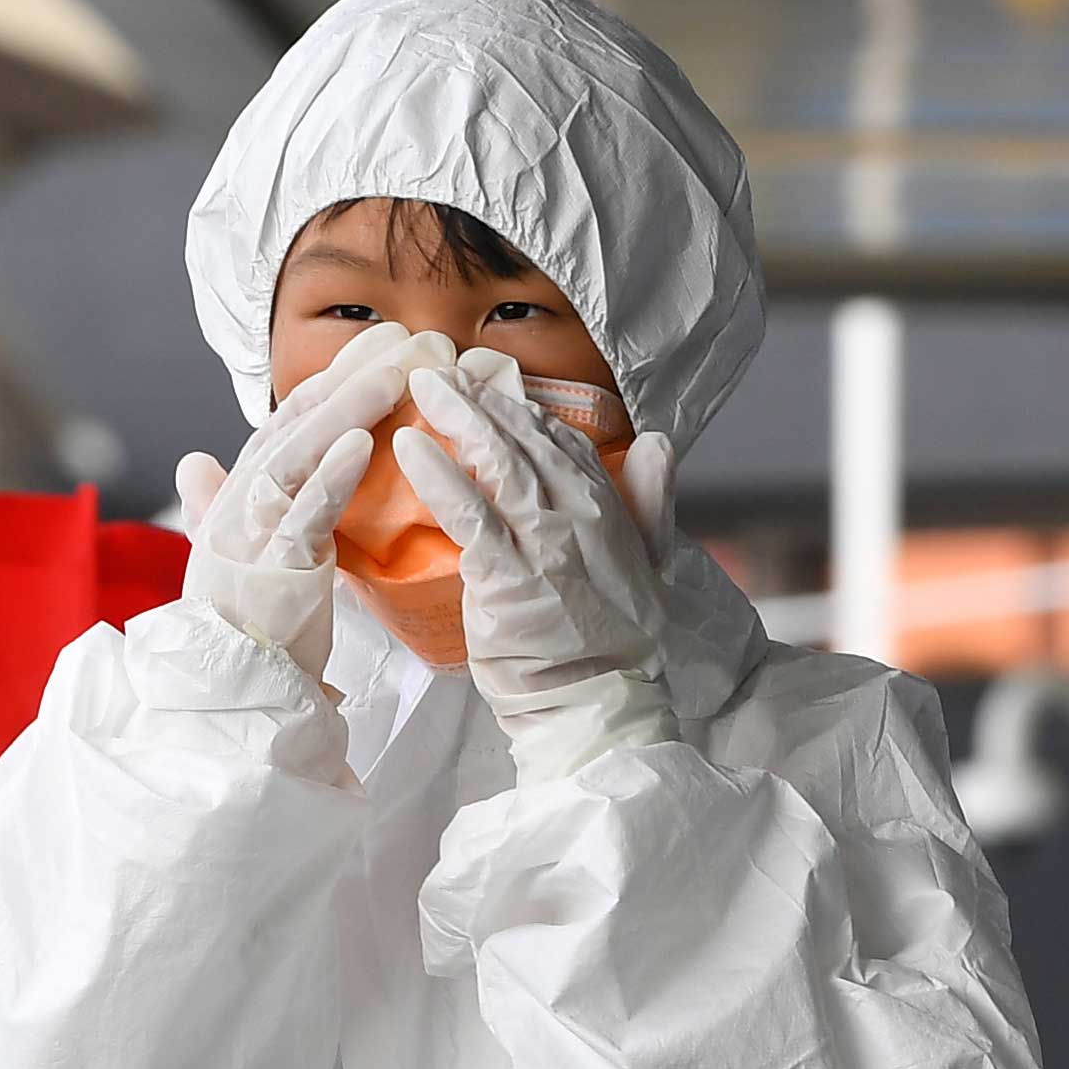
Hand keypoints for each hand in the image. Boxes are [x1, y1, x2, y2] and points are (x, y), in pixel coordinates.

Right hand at [176, 325, 411, 682]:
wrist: (231, 689)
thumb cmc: (246, 622)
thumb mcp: (236, 554)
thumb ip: (220, 505)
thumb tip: (194, 460)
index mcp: (238, 496)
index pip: (286, 423)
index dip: (329, 381)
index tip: (378, 347)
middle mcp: (238, 505)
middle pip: (292, 427)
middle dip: (343, 381)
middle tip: (397, 344)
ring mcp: (251, 534)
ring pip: (295, 457)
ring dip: (342, 414)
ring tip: (388, 378)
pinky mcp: (272, 569)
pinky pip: (304, 514)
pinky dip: (330, 477)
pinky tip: (361, 445)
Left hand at [393, 354, 684, 782]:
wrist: (599, 700)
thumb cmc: (616, 641)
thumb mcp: (651, 564)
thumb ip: (653, 500)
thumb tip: (657, 440)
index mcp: (611, 511)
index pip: (565, 441)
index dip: (524, 409)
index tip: (488, 385)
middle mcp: (580, 517)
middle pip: (526, 438)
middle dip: (482, 397)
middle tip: (439, 368)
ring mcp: (544, 544)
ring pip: (498, 462)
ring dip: (458, 417)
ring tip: (422, 386)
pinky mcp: (507, 575)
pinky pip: (467, 512)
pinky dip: (438, 474)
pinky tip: (411, 446)